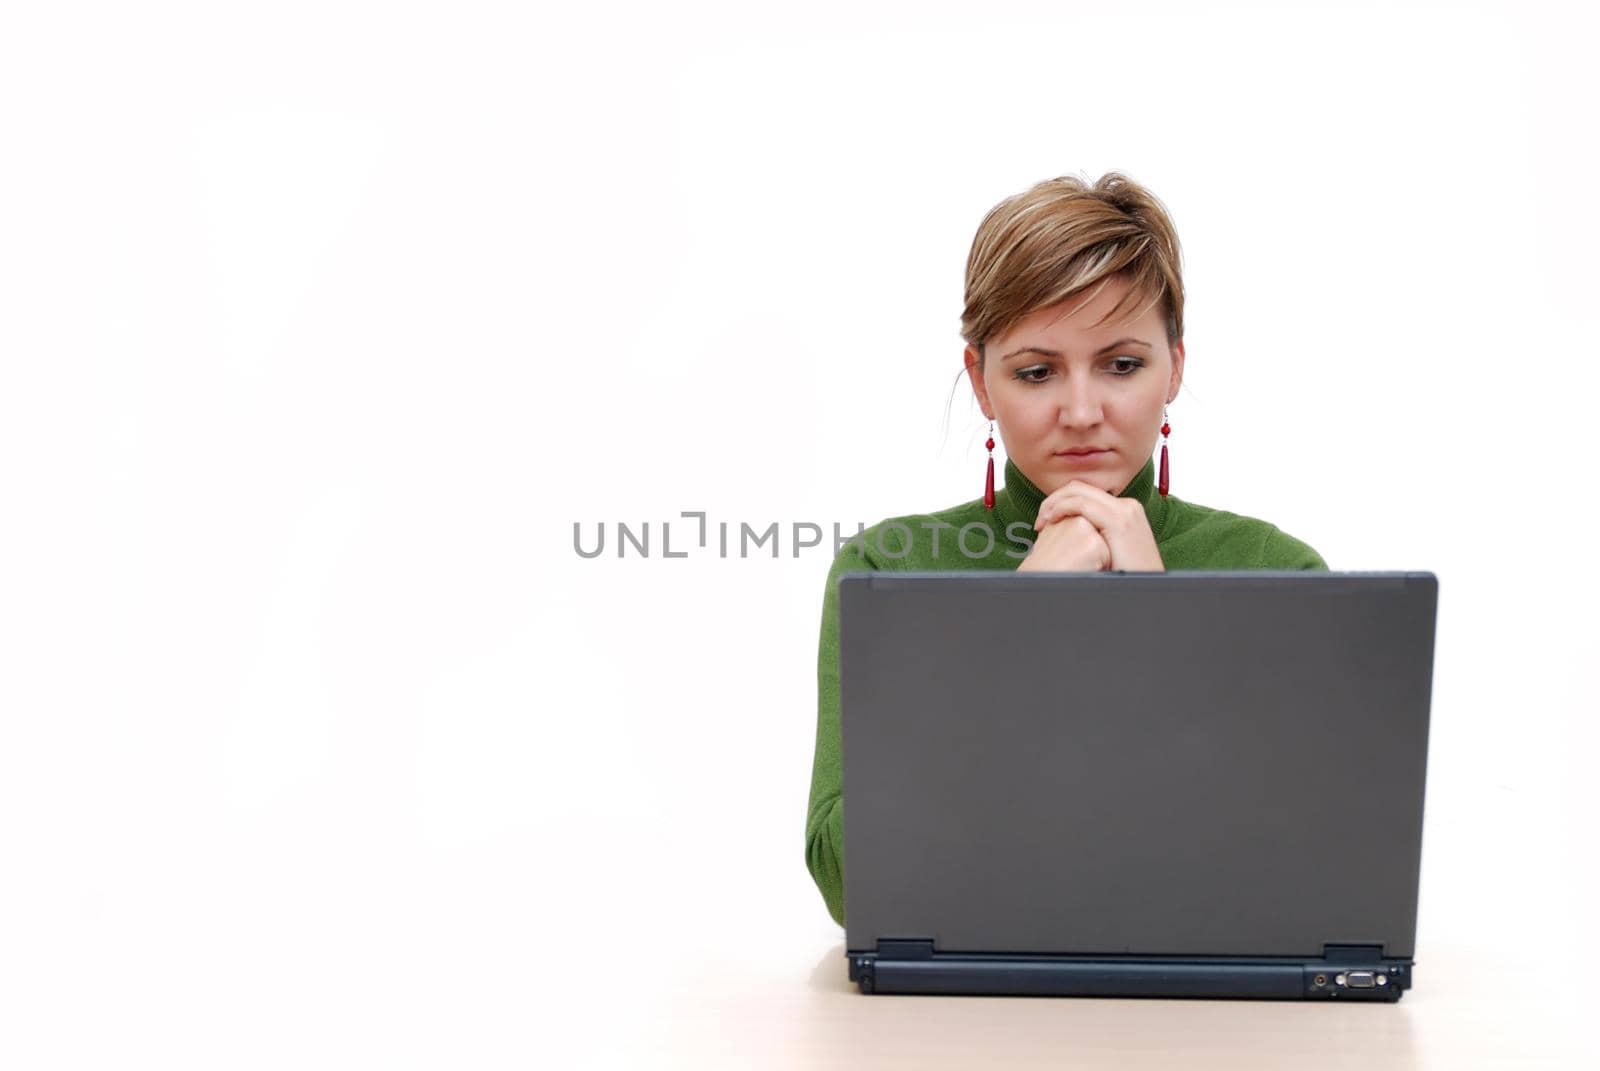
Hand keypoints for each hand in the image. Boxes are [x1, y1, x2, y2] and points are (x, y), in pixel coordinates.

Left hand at [1033, 480, 1164, 571]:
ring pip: (1078, 492)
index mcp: (1125, 511)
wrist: (1148, 588)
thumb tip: (1070, 534)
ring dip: (1054, 504)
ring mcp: (1124, 511)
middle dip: (1054, 500)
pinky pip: (1081, 504)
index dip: (1061, 502)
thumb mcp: (1109, 551)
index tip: (1046, 521)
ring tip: (1041, 522)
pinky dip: (1061, 509)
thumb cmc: (1126, 575)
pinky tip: (1050, 521)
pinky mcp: (1119, 521)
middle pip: (1080, 488)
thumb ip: (1094, 537)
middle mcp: (1126, 506)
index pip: (1086, 494)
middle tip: (1039, 520)